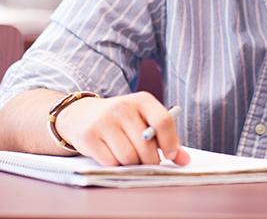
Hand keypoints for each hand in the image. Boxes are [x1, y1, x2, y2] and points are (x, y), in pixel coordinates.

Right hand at [56, 92, 190, 166]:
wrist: (81, 114)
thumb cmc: (121, 121)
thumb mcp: (143, 121)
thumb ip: (165, 138)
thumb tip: (184, 159)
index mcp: (142, 100)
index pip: (163, 121)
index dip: (170, 143)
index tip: (170, 155)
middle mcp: (122, 107)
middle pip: (146, 146)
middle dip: (149, 161)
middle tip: (146, 161)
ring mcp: (104, 121)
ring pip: (129, 158)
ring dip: (132, 165)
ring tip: (128, 157)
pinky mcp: (89, 136)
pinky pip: (111, 163)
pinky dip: (115, 166)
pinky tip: (112, 156)